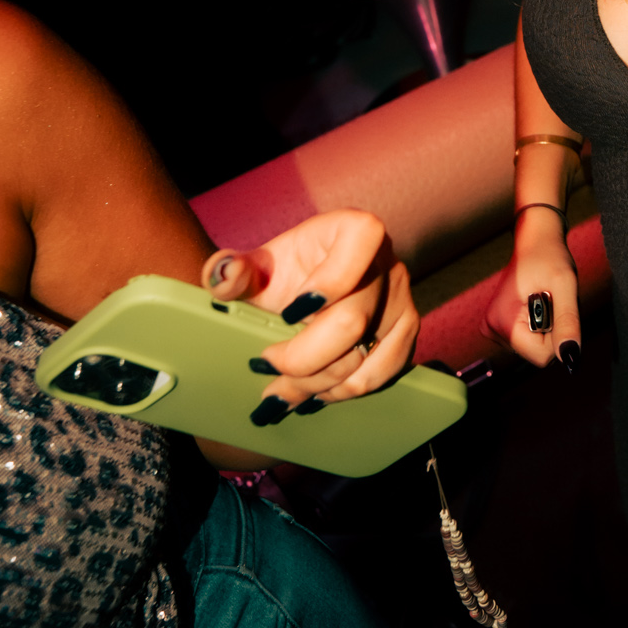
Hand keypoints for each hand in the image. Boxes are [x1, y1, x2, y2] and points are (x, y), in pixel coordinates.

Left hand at [200, 209, 416, 412]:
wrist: (309, 288)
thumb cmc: (285, 273)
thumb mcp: (257, 268)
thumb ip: (231, 271)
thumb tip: (222, 276)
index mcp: (355, 231)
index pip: (361, 243)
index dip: (328, 282)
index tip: (287, 313)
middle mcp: (387, 264)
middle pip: (352, 321)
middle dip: (302, 359)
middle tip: (264, 368)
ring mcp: (402, 301)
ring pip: (365, 358)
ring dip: (317, 385)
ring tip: (280, 394)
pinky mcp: (405, 333)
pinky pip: (381, 374)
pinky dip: (343, 393)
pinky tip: (313, 396)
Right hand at [483, 206, 581, 372]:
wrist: (536, 241)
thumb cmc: (550, 257)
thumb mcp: (565, 286)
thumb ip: (567, 322)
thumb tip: (569, 356)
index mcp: (502, 322)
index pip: (541, 356)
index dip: (558, 337)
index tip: (556, 307)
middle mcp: (492, 328)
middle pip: (537, 352)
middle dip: (552, 330)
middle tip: (551, 300)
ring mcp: (494, 328)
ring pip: (534, 346)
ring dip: (547, 327)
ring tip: (545, 298)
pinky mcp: (500, 326)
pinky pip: (529, 339)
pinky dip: (540, 325)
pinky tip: (538, 303)